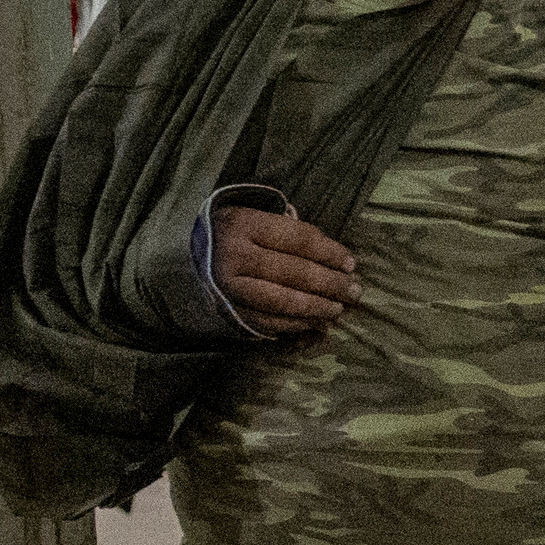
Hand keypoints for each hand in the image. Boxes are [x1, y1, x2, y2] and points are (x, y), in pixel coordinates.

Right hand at [211, 205, 358, 336]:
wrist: (190, 254)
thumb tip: (340, 262)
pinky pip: (268, 322)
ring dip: (316, 307)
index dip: (329, 253)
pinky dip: (295, 324)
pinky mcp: (227, 310)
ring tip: (339, 309)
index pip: (297, 239)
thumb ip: (294, 235)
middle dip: (330, 284)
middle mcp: (233, 254)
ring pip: (282, 301)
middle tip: (354, 291)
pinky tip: (315, 323)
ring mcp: (228, 286)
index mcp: (244, 224)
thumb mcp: (259, 220)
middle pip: (293, 272)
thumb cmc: (239, 235)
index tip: (351, 264)